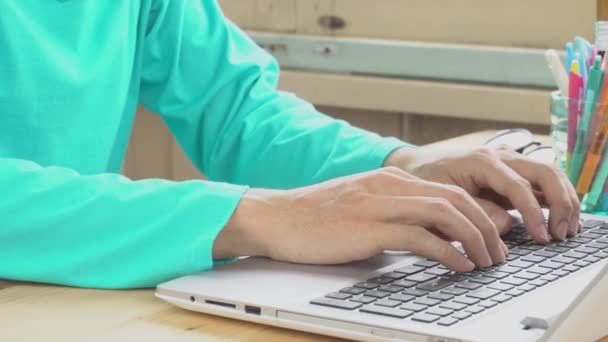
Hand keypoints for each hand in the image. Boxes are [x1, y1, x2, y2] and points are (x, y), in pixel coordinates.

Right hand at [213, 167, 507, 271]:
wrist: (277, 217)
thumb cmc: (315, 217)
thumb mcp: (361, 206)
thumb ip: (392, 214)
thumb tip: (422, 238)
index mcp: (390, 179)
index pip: (449, 190)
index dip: (479, 213)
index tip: (491, 236)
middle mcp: (390, 185)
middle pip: (456, 198)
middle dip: (487, 226)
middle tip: (498, 252)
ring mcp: (379, 204)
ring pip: (446, 213)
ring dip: (474, 239)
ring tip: (486, 261)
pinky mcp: (368, 227)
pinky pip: (421, 238)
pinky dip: (448, 252)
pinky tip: (459, 266)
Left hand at [385, 146, 580, 241]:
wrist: (415, 168)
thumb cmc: (425, 182)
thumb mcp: (442, 199)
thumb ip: (475, 211)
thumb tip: (508, 224)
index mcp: (482, 161)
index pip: (519, 185)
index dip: (533, 213)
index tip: (541, 236)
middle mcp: (501, 156)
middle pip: (545, 172)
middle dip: (560, 203)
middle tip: (561, 233)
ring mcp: (509, 162)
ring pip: (549, 174)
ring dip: (564, 201)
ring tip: (566, 230)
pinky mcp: (512, 174)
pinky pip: (541, 183)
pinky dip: (555, 199)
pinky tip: (559, 221)